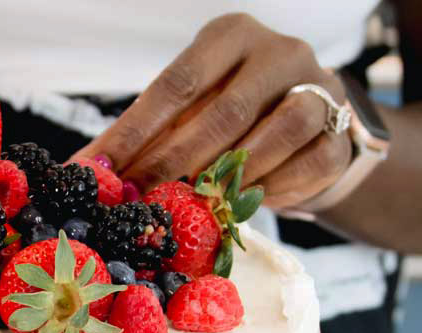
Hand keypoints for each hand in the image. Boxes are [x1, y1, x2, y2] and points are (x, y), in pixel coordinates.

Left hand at [76, 14, 351, 208]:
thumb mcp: (185, 115)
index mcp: (229, 37)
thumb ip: (141, 137)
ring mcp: (319, 86)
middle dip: (177, 162)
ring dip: (234, 176)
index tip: (102, 171)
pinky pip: (311, 163)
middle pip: (227, 111)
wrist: (308, 130)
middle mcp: (277, 52)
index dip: (136, 132)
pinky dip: (276, 190)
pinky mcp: (342, 131)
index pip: (177, 83)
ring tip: (197, 205)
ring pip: (280, 131)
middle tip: (142, 200)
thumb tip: (80, 172)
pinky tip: (246, 204)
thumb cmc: (231, 118)